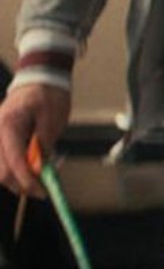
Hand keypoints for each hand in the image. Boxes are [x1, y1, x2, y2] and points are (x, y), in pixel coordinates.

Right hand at [0, 82, 71, 197]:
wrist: (40, 77)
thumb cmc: (49, 94)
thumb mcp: (53, 118)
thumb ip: (43, 145)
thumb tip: (39, 170)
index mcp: (9, 125)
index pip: (13, 162)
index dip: (27, 181)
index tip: (41, 192)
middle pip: (2, 172)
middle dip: (22, 184)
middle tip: (42, 189)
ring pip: (0, 170)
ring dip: (18, 178)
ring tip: (38, 175)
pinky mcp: (0, 138)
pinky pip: (3, 161)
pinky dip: (15, 169)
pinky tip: (30, 166)